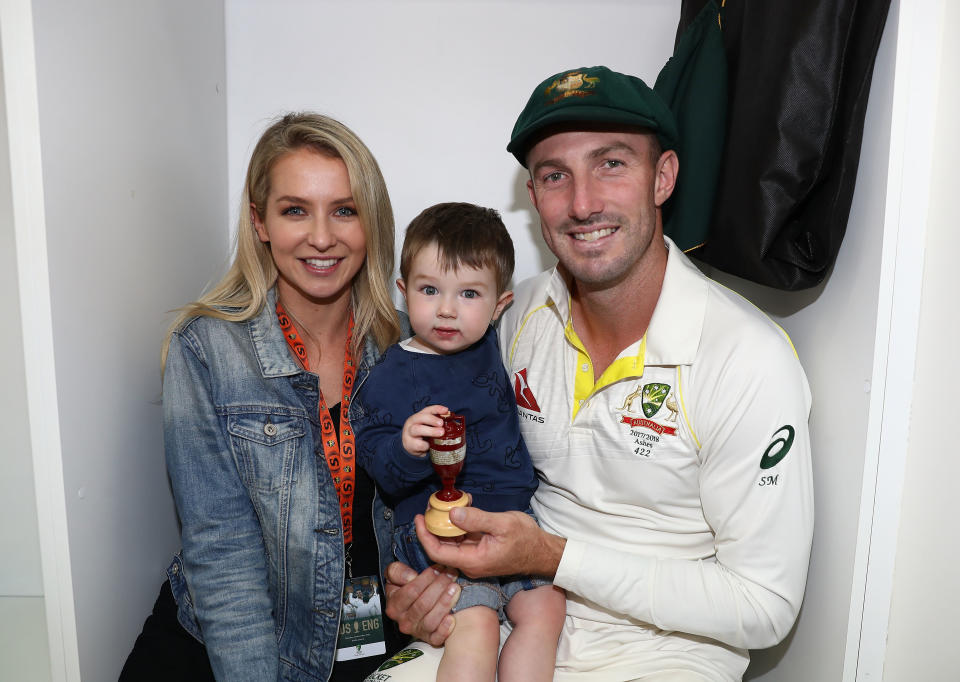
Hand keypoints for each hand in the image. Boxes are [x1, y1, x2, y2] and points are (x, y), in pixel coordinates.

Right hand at [383, 561, 459, 645]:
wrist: (415, 602)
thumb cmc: (406, 586)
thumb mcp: (395, 575)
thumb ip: (397, 571)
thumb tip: (410, 577)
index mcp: (394, 606)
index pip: (411, 592)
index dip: (426, 578)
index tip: (438, 567)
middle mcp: (404, 621)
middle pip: (423, 605)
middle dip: (439, 587)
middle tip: (451, 574)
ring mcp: (418, 631)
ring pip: (430, 620)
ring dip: (444, 604)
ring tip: (455, 588)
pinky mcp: (430, 639)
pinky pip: (436, 638)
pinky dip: (444, 629)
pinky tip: (452, 618)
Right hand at [402, 405, 448, 455]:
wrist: (409, 446)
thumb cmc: (422, 435)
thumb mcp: (428, 427)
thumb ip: (437, 424)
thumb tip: (452, 422)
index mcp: (418, 416)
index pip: (427, 410)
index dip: (437, 409)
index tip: (446, 410)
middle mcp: (412, 422)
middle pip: (420, 417)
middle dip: (432, 419)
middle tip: (441, 424)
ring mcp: (409, 433)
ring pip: (417, 429)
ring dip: (430, 431)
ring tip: (441, 433)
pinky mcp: (409, 444)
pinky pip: (418, 444)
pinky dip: (425, 445)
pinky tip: (429, 447)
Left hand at [414, 507, 565, 578]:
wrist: (542, 552)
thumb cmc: (526, 540)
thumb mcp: (502, 524)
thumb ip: (476, 519)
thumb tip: (452, 514)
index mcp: (473, 561)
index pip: (437, 553)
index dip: (424, 536)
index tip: (419, 518)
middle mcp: (470, 564)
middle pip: (441, 548)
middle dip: (433, 528)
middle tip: (430, 507)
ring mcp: (474, 559)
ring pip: (451, 544)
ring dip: (445, 525)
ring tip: (443, 505)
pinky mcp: (479, 553)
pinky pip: (462, 541)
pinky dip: (459, 526)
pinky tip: (462, 509)